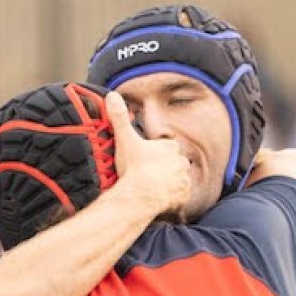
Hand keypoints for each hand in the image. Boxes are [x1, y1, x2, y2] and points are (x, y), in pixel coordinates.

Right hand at [105, 92, 191, 215]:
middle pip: (174, 164)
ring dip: (168, 184)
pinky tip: (158, 200)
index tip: (145, 159)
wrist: (142, 195)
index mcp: (170, 147)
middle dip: (164, 168)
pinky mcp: (182, 197)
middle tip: (147, 175)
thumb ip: (119, 117)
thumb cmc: (135, 168)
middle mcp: (181, 162)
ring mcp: (183, 180)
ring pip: (178, 180)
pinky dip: (171, 199)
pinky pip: (179, 197)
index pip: (167, 147)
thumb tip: (112, 95)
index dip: (156, 153)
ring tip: (152, 189)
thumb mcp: (125, 140)